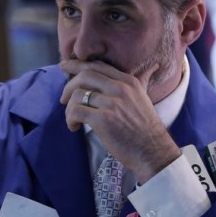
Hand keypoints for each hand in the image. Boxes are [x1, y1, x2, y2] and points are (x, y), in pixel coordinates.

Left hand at [59, 59, 180, 182]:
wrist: (153, 151)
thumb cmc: (146, 128)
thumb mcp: (144, 98)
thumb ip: (142, 81)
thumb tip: (153, 67)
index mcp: (128, 82)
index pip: (98, 66)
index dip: (78, 65)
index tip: (65, 67)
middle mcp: (120, 89)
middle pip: (85, 75)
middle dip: (68, 86)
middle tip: (63, 98)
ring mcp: (112, 103)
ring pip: (78, 94)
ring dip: (69, 107)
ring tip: (72, 118)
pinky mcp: (103, 119)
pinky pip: (76, 111)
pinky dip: (70, 119)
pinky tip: (74, 127)